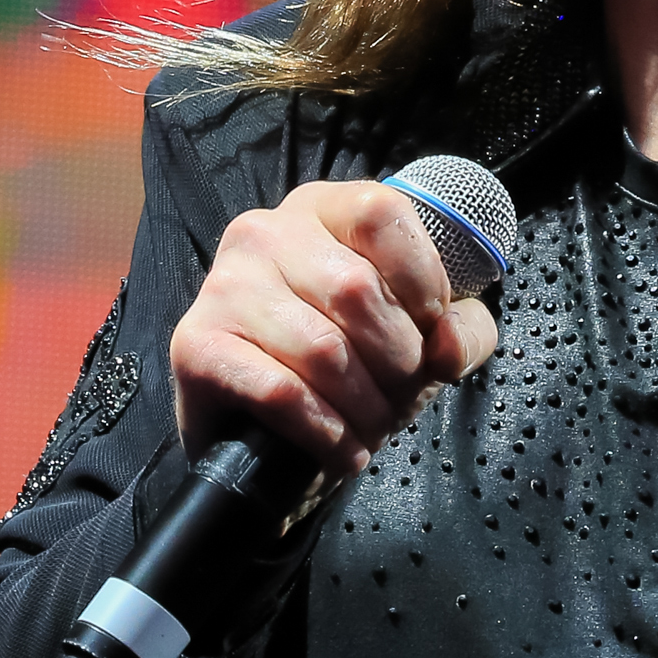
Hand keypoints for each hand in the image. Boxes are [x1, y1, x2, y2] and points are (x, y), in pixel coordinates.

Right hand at [169, 180, 499, 473]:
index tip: (429, 330)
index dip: (421, 279)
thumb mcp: (428, 339)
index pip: (381, 214)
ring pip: (322, 349)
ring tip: (373, 427)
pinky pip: (279, 392)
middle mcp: (264, 232)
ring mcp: (223, 286)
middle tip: (399, 396)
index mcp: (323, 208)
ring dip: (365, 406)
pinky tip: (342, 449)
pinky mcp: (195, 345)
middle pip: (357, 290)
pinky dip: (325, 432)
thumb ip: (461, 333)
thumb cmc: (357, 365)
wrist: (273, 435)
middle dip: (398, 361)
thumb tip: (444, 347)